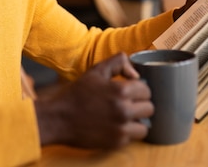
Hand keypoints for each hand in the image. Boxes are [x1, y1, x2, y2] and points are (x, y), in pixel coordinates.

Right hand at [35, 52, 152, 148]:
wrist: (58, 118)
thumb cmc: (77, 93)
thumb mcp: (96, 71)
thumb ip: (119, 63)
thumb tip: (136, 74)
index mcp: (121, 90)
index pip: (146, 90)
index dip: (138, 90)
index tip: (129, 92)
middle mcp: (124, 110)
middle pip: (149, 108)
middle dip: (139, 105)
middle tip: (126, 105)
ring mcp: (121, 128)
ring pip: (145, 127)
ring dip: (136, 122)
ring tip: (123, 118)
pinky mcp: (116, 143)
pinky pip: (132, 138)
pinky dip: (125, 133)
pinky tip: (113, 126)